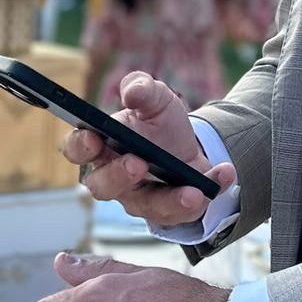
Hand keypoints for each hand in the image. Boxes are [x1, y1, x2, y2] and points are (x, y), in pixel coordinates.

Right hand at [63, 72, 235, 228]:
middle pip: (102, 186)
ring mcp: (139, 199)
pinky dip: (208, 191)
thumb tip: (131, 92)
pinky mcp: (168, 212)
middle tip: (138, 164)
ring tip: (194, 191)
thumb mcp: (156, 99)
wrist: (189, 145)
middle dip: (119, 177)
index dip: (80, 146)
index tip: (93, 138)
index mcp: (101, 147)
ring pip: (147, 207)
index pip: (77, 149)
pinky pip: (185, 211)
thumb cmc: (159, 122)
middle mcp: (113, 178)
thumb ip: (142, 89)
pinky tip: (224, 174)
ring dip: (171, 200)